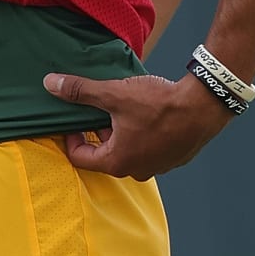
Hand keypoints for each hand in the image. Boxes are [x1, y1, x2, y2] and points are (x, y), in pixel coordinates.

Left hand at [41, 71, 233, 180]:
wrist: (204, 105)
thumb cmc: (159, 104)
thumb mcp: (113, 94)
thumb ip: (79, 91)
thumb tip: (50, 84)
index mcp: (118, 162)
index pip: (80, 158)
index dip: (71, 136)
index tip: (75, 118)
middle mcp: (137, 171)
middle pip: (103, 155)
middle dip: (96, 132)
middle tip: (97, 109)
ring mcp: (157, 166)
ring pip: (127, 151)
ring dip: (119, 133)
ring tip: (121, 108)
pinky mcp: (173, 158)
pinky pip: (147, 149)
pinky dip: (140, 135)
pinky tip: (144, 113)